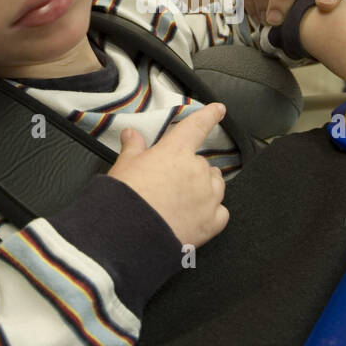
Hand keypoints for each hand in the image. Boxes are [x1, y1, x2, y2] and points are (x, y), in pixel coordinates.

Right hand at [106, 103, 229, 248]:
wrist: (129, 235)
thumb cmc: (126, 197)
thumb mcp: (125, 166)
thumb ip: (133, 147)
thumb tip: (131, 133)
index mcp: (177, 151)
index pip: (197, 126)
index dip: (209, 115)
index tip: (219, 110)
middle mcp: (197, 171)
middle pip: (203, 163)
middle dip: (191, 170)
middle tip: (170, 184)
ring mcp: (208, 197)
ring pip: (216, 185)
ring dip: (206, 188)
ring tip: (183, 200)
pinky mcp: (211, 222)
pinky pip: (221, 212)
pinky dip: (212, 212)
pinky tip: (197, 217)